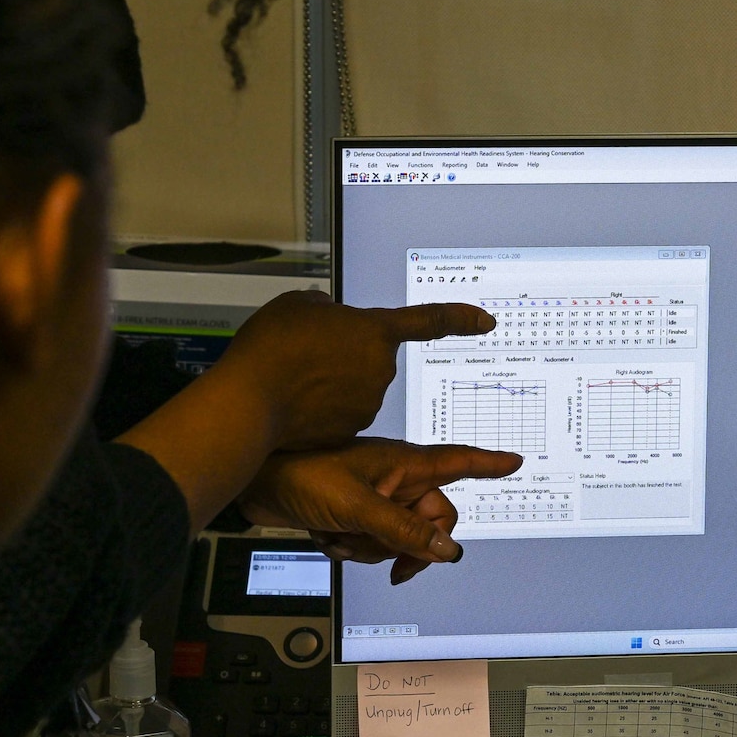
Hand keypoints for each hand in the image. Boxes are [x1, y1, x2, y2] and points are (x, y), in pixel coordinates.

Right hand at [215, 292, 494, 450]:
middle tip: (310, 352)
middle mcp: (379, 369)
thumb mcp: (299, 306)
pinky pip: (342, 412)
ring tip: (296, 376)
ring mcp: (366, 403)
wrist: (251, 400)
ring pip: (355, 385)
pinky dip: (324, 407)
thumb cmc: (273, 348)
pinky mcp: (349, 430)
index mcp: (375, 331)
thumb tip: (330, 319)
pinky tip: (297, 402)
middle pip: (372, 357)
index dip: (460, 319)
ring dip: (333, 381)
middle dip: (348, 354)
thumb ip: (326, 311)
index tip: (484, 322)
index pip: (430, 320)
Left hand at [238, 438, 522, 583]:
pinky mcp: (354, 515)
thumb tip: (448, 552)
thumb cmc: (303, 474)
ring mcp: (375, 499)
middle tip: (386, 556)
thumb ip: (404, 531)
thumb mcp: (359, 507)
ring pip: (399, 541)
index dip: (488, 464)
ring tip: (340, 532)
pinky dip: (352, 548)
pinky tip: (328, 536)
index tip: (514, 461)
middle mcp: (395, 480)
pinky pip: (371, 546)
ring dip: (371, 548)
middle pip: (431, 522)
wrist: (257, 484)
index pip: (457, 462)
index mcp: (404, 463)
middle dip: (407, 545)